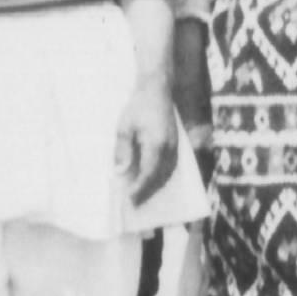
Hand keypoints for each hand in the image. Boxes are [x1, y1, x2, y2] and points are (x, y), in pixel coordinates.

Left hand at [115, 79, 180, 205]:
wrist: (158, 90)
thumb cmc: (138, 107)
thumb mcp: (124, 127)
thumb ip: (123, 151)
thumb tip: (119, 173)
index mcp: (157, 145)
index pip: (148, 173)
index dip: (139, 188)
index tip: (129, 199)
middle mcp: (170, 149)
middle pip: (160, 178)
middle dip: (147, 193)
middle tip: (134, 206)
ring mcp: (176, 147)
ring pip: (167, 174)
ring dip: (155, 187)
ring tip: (142, 197)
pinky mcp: (176, 145)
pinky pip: (171, 167)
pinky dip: (161, 178)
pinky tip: (151, 182)